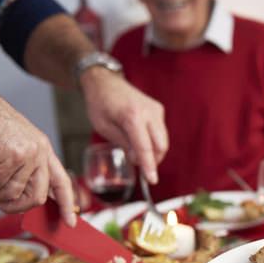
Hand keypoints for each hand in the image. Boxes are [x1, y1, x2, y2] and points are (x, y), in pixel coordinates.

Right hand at [0, 84, 75, 224]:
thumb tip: (14, 199)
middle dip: (10, 206)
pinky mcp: (8, 156)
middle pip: (35, 198)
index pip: (62, 182)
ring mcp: (26, 154)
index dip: (66, 204)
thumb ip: (17, 167)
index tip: (70, 223)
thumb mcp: (8, 144)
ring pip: (10, 195)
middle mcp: (39, 151)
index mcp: (42, 148)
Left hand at [80, 68, 167, 183]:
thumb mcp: (104, 127)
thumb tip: (138, 159)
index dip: (149, 166)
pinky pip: (161, 132)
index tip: (152, 180)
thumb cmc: (100, 104)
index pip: (145, 147)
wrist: (105, 82)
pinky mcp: (158, 110)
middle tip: (137, 163)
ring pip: (163, 140)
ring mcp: (156, 110)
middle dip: (153, 160)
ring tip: (135, 150)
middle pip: (160, 145)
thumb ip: (124, 144)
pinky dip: (153, 141)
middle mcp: (149, 112)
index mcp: (132, 116)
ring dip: (153, 151)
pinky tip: (140, 139)